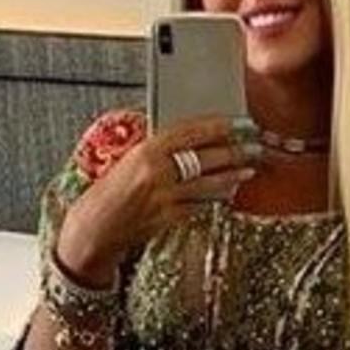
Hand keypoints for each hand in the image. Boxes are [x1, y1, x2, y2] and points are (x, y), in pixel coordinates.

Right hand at [58, 111, 262, 277]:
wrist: (96, 226)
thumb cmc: (110, 191)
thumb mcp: (130, 159)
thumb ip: (158, 148)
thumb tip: (189, 138)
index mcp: (147, 150)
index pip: (192, 132)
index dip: (220, 126)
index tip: (240, 123)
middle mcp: (158, 173)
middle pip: (206, 159)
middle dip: (235, 153)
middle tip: (254, 147)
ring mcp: (166, 198)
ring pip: (209, 185)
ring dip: (232, 177)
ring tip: (248, 170)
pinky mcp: (169, 219)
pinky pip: (199, 205)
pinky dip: (214, 198)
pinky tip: (226, 193)